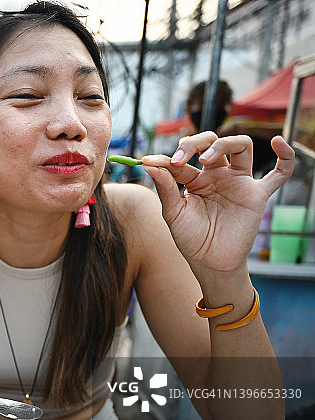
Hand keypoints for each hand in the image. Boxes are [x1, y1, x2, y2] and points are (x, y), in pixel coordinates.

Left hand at [141, 133, 294, 272]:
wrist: (210, 262)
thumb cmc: (191, 239)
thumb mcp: (173, 213)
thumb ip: (165, 188)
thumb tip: (149, 165)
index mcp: (195, 179)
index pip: (183, 159)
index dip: (166, 158)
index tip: (148, 162)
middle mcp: (217, 176)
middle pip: (213, 143)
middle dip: (195, 144)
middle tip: (180, 158)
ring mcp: (238, 183)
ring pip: (240, 147)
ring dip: (224, 144)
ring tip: (206, 159)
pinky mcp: (257, 195)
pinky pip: (279, 173)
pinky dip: (285, 156)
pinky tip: (278, 142)